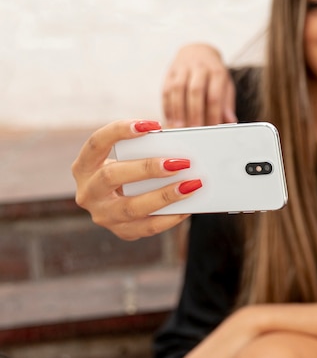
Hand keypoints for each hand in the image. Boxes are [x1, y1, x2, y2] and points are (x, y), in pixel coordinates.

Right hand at [72, 120, 196, 239]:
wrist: (115, 205)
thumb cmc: (126, 173)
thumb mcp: (125, 159)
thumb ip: (144, 150)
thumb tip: (178, 150)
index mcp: (84, 166)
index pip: (96, 143)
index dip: (120, 131)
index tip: (151, 125)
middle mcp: (88, 192)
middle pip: (112, 176)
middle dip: (147, 168)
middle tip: (180, 162)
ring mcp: (103, 215)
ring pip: (132, 207)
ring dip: (165, 195)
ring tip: (191, 185)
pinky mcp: (122, 232)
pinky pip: (148, 227)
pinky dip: (171, 217)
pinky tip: (189, 206)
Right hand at [162, 43, 236, 126]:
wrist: (198, 51)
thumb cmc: (213, 74)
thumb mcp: (225, 85)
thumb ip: (226, 104)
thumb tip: (230, 122)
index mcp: (217, 72)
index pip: (214, 95)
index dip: (212, 113)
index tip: (211, 128)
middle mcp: (199, 67)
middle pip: (195, 91)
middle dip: (194, 112)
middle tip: (193, 129)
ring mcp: (183, 68)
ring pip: (177, 89)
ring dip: (177, 110)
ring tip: (178, 127)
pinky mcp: (170, 72)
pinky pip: (166, 89)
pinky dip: (167, 106)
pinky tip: (169, 119)